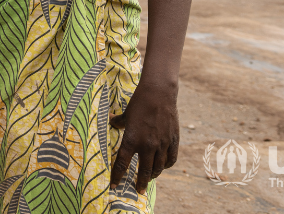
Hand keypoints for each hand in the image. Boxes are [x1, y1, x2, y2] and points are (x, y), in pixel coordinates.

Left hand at [109, 79, 179, 194]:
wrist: (158, 93)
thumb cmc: (139, 102)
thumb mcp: (126, 114)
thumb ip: (118, 121)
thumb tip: (110, 120)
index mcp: (132, 140)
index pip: (122, 164)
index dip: (117, 176)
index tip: (114, 186)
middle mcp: (147, 145)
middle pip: (144, 171)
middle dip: (140, 183)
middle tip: (139, 190)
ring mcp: (161, 144)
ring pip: (158, 167)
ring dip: (154, 175)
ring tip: (150, 178)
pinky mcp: (173, 140)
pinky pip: (171, 159)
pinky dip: (166, 165)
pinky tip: (163, 166)